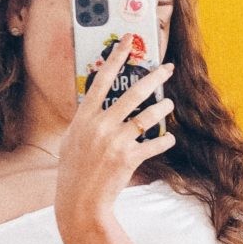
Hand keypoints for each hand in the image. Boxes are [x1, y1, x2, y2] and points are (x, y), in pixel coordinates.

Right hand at [56, 32, 175, 228]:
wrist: (80, 202)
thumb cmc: (74, 170)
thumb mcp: (73, 140)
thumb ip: (86, 120)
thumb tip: (94, 102)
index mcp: (84, 118)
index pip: (101, 80)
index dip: (116, 58)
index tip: (128, 41)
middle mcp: (100, 126)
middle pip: (132, 93)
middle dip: (154, 77)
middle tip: (167, 68)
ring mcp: (115, 141)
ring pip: (148, 115)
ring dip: (163, 108)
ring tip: (169, 105)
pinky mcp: (129, 157)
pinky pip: (155, 143)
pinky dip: (165, 140)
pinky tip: (168, 139)